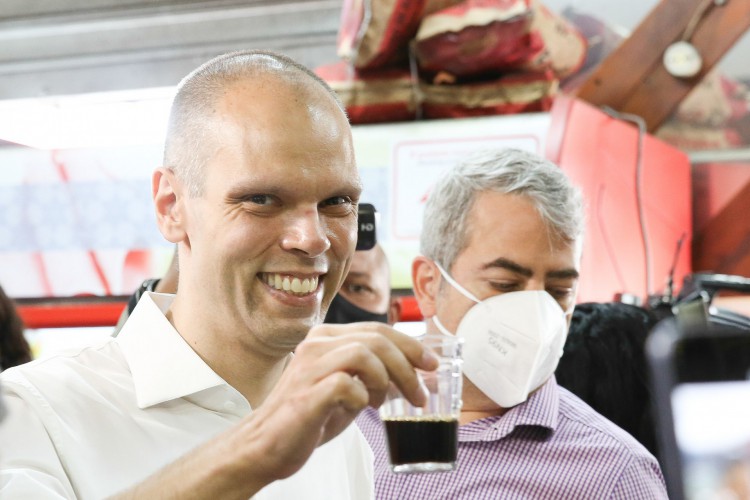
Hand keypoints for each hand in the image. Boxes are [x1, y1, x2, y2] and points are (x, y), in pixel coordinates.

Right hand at [111, 323, 436, 499]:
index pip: (377, 329)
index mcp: (325, 338)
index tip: (430, 364)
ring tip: (388, 403)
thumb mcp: (347, 388)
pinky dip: (363, 397)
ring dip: (388, 380)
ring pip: (364, 354)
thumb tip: (417, 376)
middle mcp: (316, 345)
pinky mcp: (307, 394)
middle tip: (421, 393)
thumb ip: (375, 376)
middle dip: (408, 366)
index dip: (409, 344)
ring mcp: (309, 367)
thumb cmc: (309, 417)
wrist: (268, 445)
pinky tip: (360, 408)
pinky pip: (348, 384)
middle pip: (376, 339)